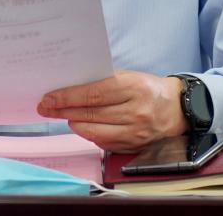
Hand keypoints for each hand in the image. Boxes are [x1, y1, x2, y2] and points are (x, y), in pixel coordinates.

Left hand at [36, 70, 187, 152]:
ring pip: (94, 132)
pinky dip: (89, 134)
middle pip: (91, 114)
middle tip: (46, 108)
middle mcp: (135, 112)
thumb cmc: (148, 88)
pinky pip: (104, 143)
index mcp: (133, 88)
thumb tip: (71, 89)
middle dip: (63, 111)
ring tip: (63, 116)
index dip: (67, 97)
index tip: (49, 98)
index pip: (93, 94)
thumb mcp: (129, 76)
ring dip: (74, 123)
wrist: (177, 109)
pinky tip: (81, 126)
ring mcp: (135, 132)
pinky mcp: (134, 146)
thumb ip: (103, 82)